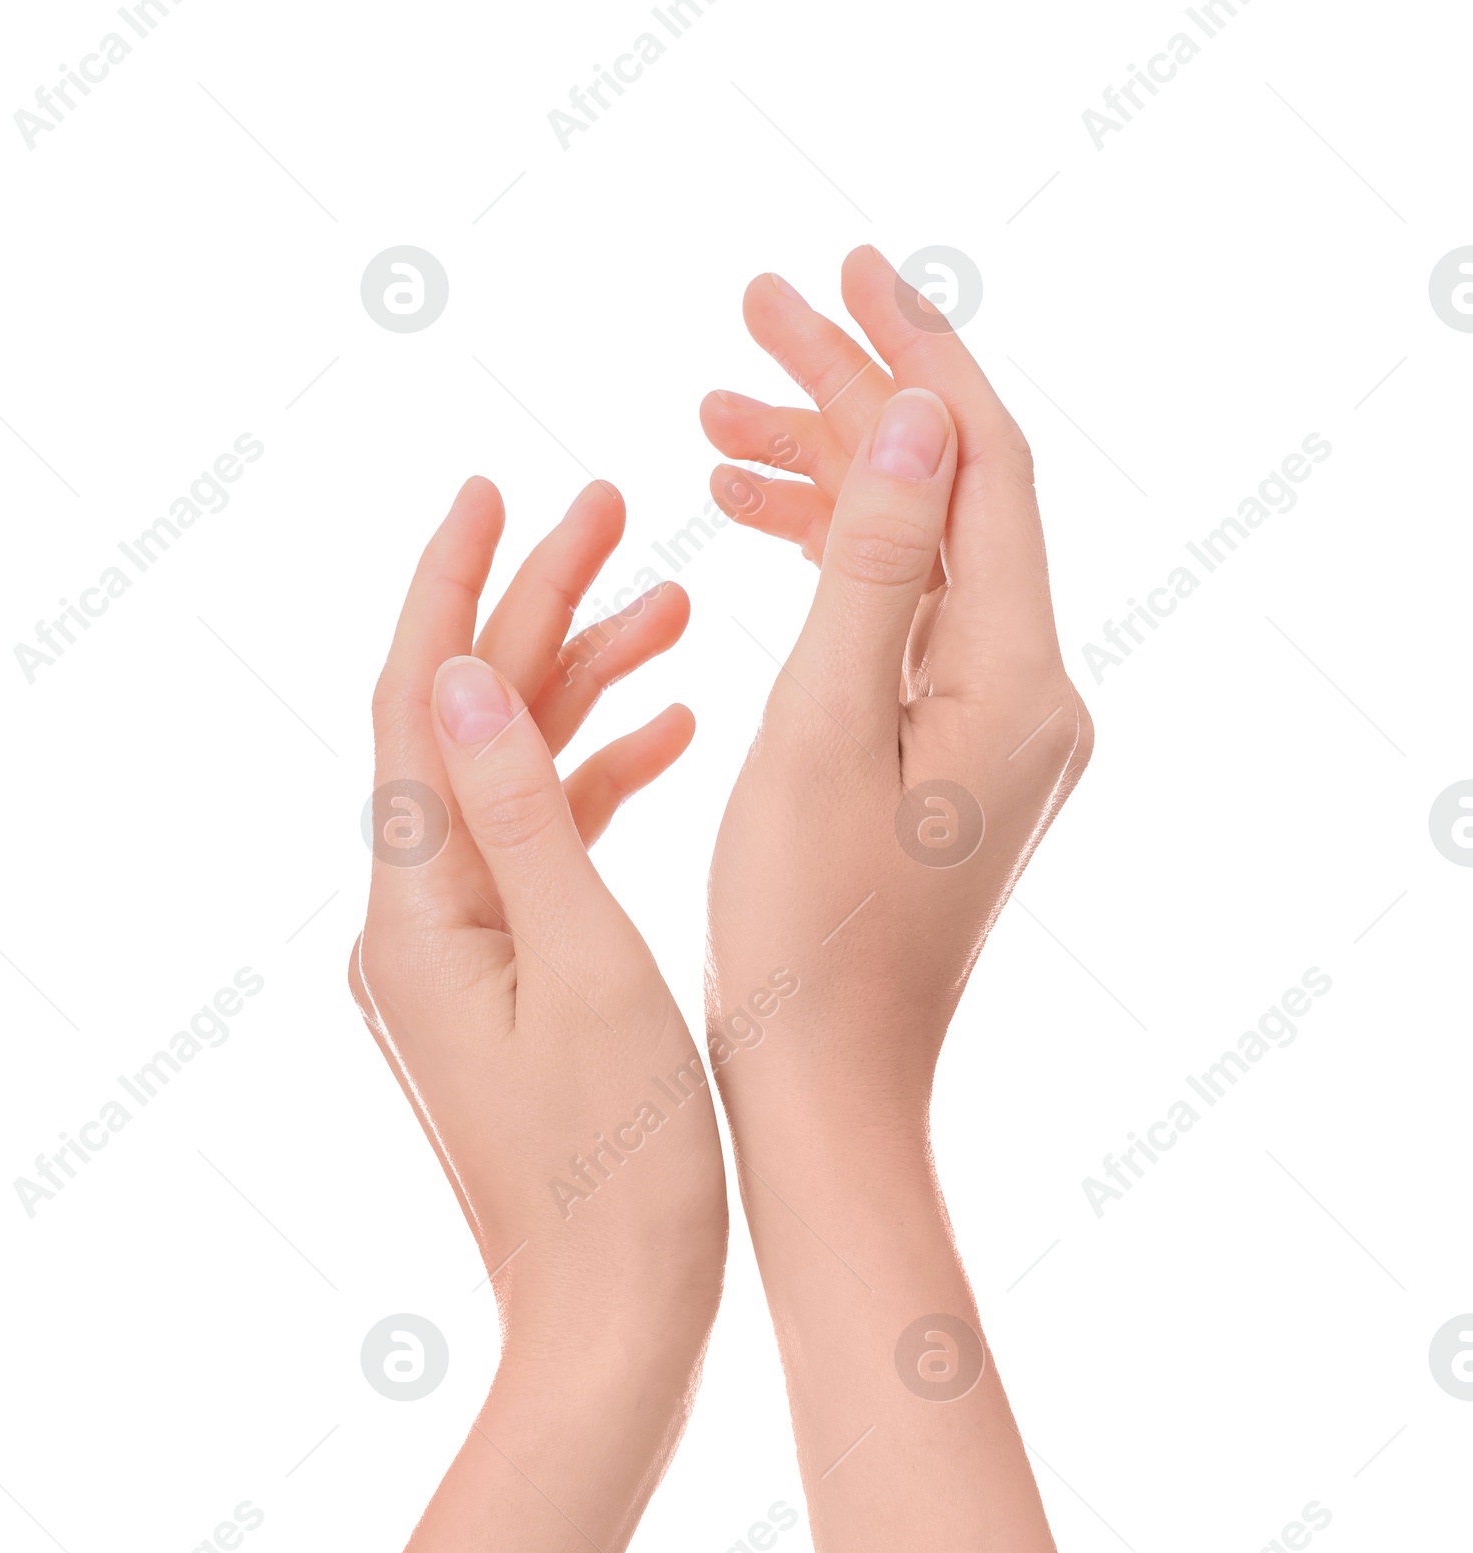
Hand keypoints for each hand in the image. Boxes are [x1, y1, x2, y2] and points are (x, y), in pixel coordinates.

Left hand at [351, 477, 725, 1361]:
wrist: (614, 1325)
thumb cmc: (621, 1172)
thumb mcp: (583, 973)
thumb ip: (524, 818)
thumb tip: (466, 678)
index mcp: (416, 919)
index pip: (415, 708)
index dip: (455, 588)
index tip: (498, 485)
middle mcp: (413, 931)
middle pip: (462, 731)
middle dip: (535, 617)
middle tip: (615, 512)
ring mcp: (456, 965)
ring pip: (510, 786)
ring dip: (582, 695)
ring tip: (674, 608)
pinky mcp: (506, 995)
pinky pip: (540, 860)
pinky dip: (598, 790)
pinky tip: (672, 738)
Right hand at [699, 247, 1091, 1155]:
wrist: (827, 1093)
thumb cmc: (804, 943)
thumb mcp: (822, 735)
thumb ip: (871, 566)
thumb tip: (919, 412)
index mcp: (1016, 682)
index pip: (983, 465)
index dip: (910, 355)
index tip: (831, 270)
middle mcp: (1030, 697)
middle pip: (952, 497)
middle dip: (851, 401)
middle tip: (744, 322)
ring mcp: (994, 734)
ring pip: (917, 559)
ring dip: (826, 482)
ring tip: (710, 426)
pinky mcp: (949, 766)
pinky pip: (898, 626)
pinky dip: (830, 568)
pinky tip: (752, 530)